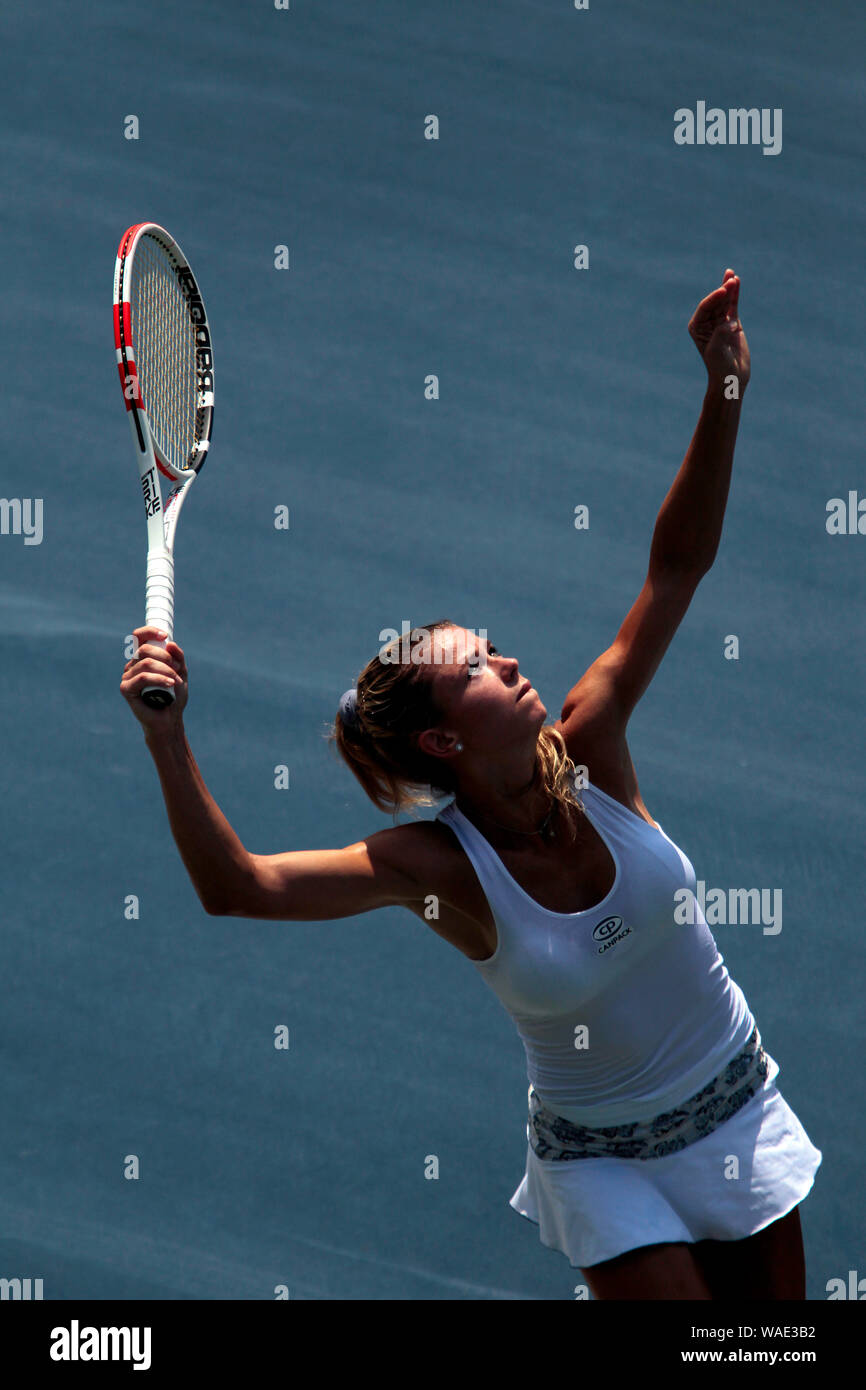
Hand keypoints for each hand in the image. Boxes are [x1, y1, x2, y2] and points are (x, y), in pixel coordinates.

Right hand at [120, 625, 188, 730]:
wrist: (170, 719)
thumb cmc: (174, 696)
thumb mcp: (181, 672)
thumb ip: (178, 657)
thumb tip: (169, 643)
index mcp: (142, 658)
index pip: (139, 637)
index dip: (149, 632)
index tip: (164, 635)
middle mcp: (132, 665)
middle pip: (145, 649)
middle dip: (165, 657)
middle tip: (176, 669)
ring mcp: (127, 676)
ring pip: (146, 663)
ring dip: (165, 670)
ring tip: (175, 681)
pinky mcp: (126, 689)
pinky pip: (142, 678)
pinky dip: (158, 679)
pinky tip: (170, 684)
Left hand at [688, 269, 749, 391]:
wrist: (731, 376)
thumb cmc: (719, 366)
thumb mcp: (717, 350)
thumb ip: (721, 334)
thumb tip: (730, 323)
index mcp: (697, 327)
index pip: (705, 307)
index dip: (714, 298)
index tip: (724, 291)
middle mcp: (706, 322)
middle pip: (715, 301)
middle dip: (722, 290)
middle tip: (731, 280)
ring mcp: (719, 321)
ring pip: (724, 301)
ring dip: (728, 288)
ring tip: (732, 276)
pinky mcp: (732, 322)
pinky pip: (733, 305)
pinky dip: (734, 295)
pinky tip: (736, 282)